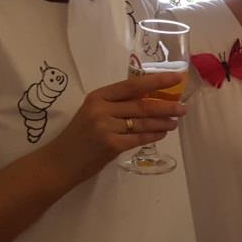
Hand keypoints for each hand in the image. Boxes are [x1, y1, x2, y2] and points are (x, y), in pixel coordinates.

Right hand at [45, 72, 186, 183]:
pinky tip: (162, 133)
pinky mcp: (111, 146)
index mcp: (97, 96)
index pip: (132, 85)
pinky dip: (153, 135)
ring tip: (175, 122)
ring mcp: (106, 127)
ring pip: (143, 122)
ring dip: (163, 122)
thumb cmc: (78, 136)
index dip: (156, 80)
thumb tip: (149, 98)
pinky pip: (139, 138)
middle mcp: (101, 109)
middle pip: (141, 105)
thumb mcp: (92, 112)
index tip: (176, 78)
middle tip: (183, 107)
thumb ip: (115, 105)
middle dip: (166, 106)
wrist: (59, 162)